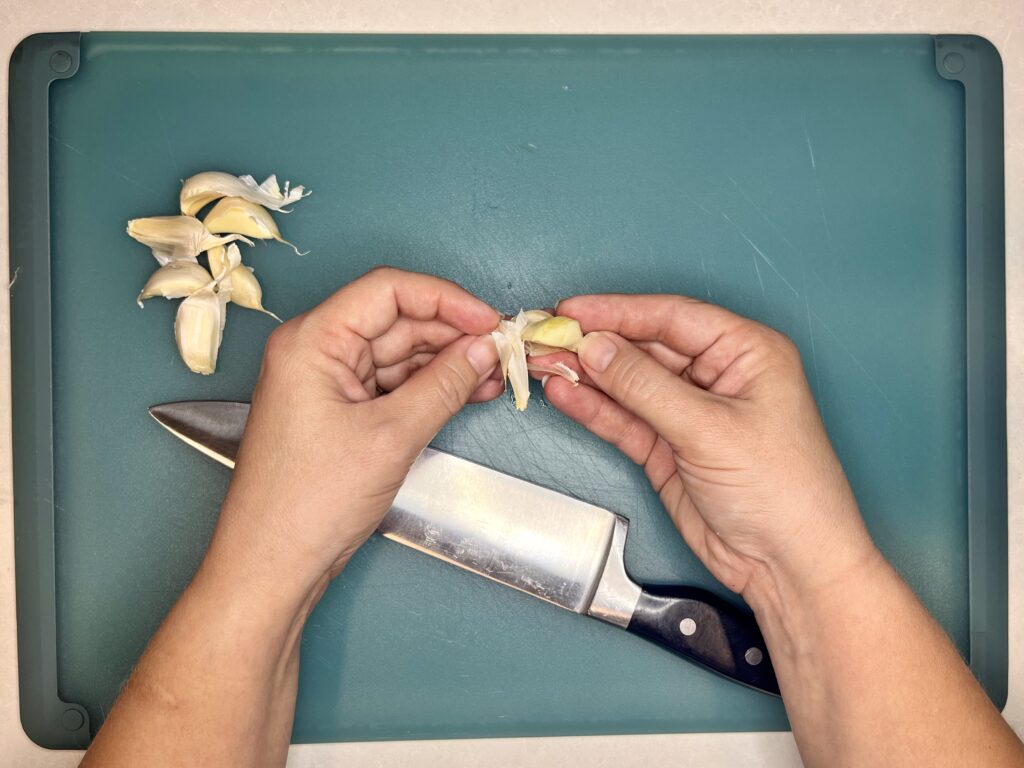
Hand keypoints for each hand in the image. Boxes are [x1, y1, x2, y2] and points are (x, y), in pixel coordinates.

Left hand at [207, 267, 500, 600]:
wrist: (272, 565)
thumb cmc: (308, 503)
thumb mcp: (391, 436)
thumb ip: (444, 385)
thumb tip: (483, 350)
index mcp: (312, 340)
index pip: (388, 290)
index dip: (446, 299)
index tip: (488, 320)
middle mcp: (316, 352)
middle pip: (396, 320)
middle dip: (452, 334)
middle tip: (500, 350)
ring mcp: (327, 383)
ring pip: (399, 354)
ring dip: (446, 363)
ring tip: (493, 375)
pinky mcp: (340, 412)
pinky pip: (392, 385)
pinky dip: (429, 388)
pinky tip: (467, 391)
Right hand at [537, 294, 877, 602]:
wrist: (789, 566)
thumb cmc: (783, 490)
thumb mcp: (710, 429)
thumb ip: (646, 386)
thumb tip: (597, 348)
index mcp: (746, 352)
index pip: (672, 317)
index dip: (618, 311)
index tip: (572, 311)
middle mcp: (718, 375)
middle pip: (645, 347)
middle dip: (595, 344)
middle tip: (547, 338)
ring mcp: (690, 413)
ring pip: (628, 383)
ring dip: (587, 375)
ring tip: (543, 363)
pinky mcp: (668, 448)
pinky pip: (625, 419)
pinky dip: (595, 408)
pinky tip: (565, 394)